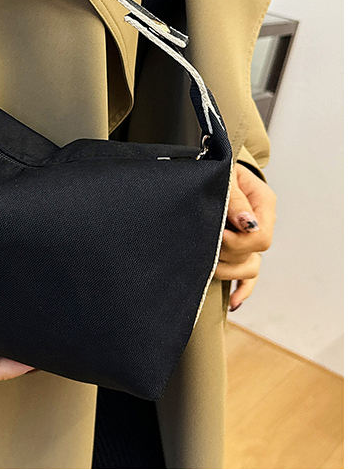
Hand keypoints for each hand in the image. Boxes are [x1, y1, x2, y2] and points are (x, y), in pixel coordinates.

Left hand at [212, 162, 276, 310]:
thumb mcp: (225, 176)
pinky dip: (242, 290)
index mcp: (263, 204)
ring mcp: (251, 237)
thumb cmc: (215, 167)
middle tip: (206, 242)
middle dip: (227, 252)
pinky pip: (248, 276)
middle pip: (254, 253)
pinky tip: (232, 302)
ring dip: (228, 269)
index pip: (261, 236)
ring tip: (207, 264)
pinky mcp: (240, 248)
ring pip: (251, 268)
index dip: (238, 241)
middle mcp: (260, 223)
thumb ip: (235, 199)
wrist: (207, 165)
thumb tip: (246, 224)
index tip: (216, 234)